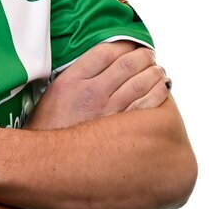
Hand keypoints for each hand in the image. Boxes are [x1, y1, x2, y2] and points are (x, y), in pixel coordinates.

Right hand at [28, 40, 170, 130]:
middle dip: (143, 55)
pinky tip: (162, 86)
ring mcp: (109, 112)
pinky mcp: (122, 130)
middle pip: (127, 64)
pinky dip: (159, 92)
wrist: (45, 163)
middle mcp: (91, 93)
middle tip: (148, 55)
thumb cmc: (48, 129)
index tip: (129, 45)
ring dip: (154, 71)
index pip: (105, 51)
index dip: (123, 44)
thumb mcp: (53, 94)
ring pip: (141, 82)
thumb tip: (102, 61)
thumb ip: (76, 75)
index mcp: (72, 81)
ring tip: (157, 69)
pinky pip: (148, 105)